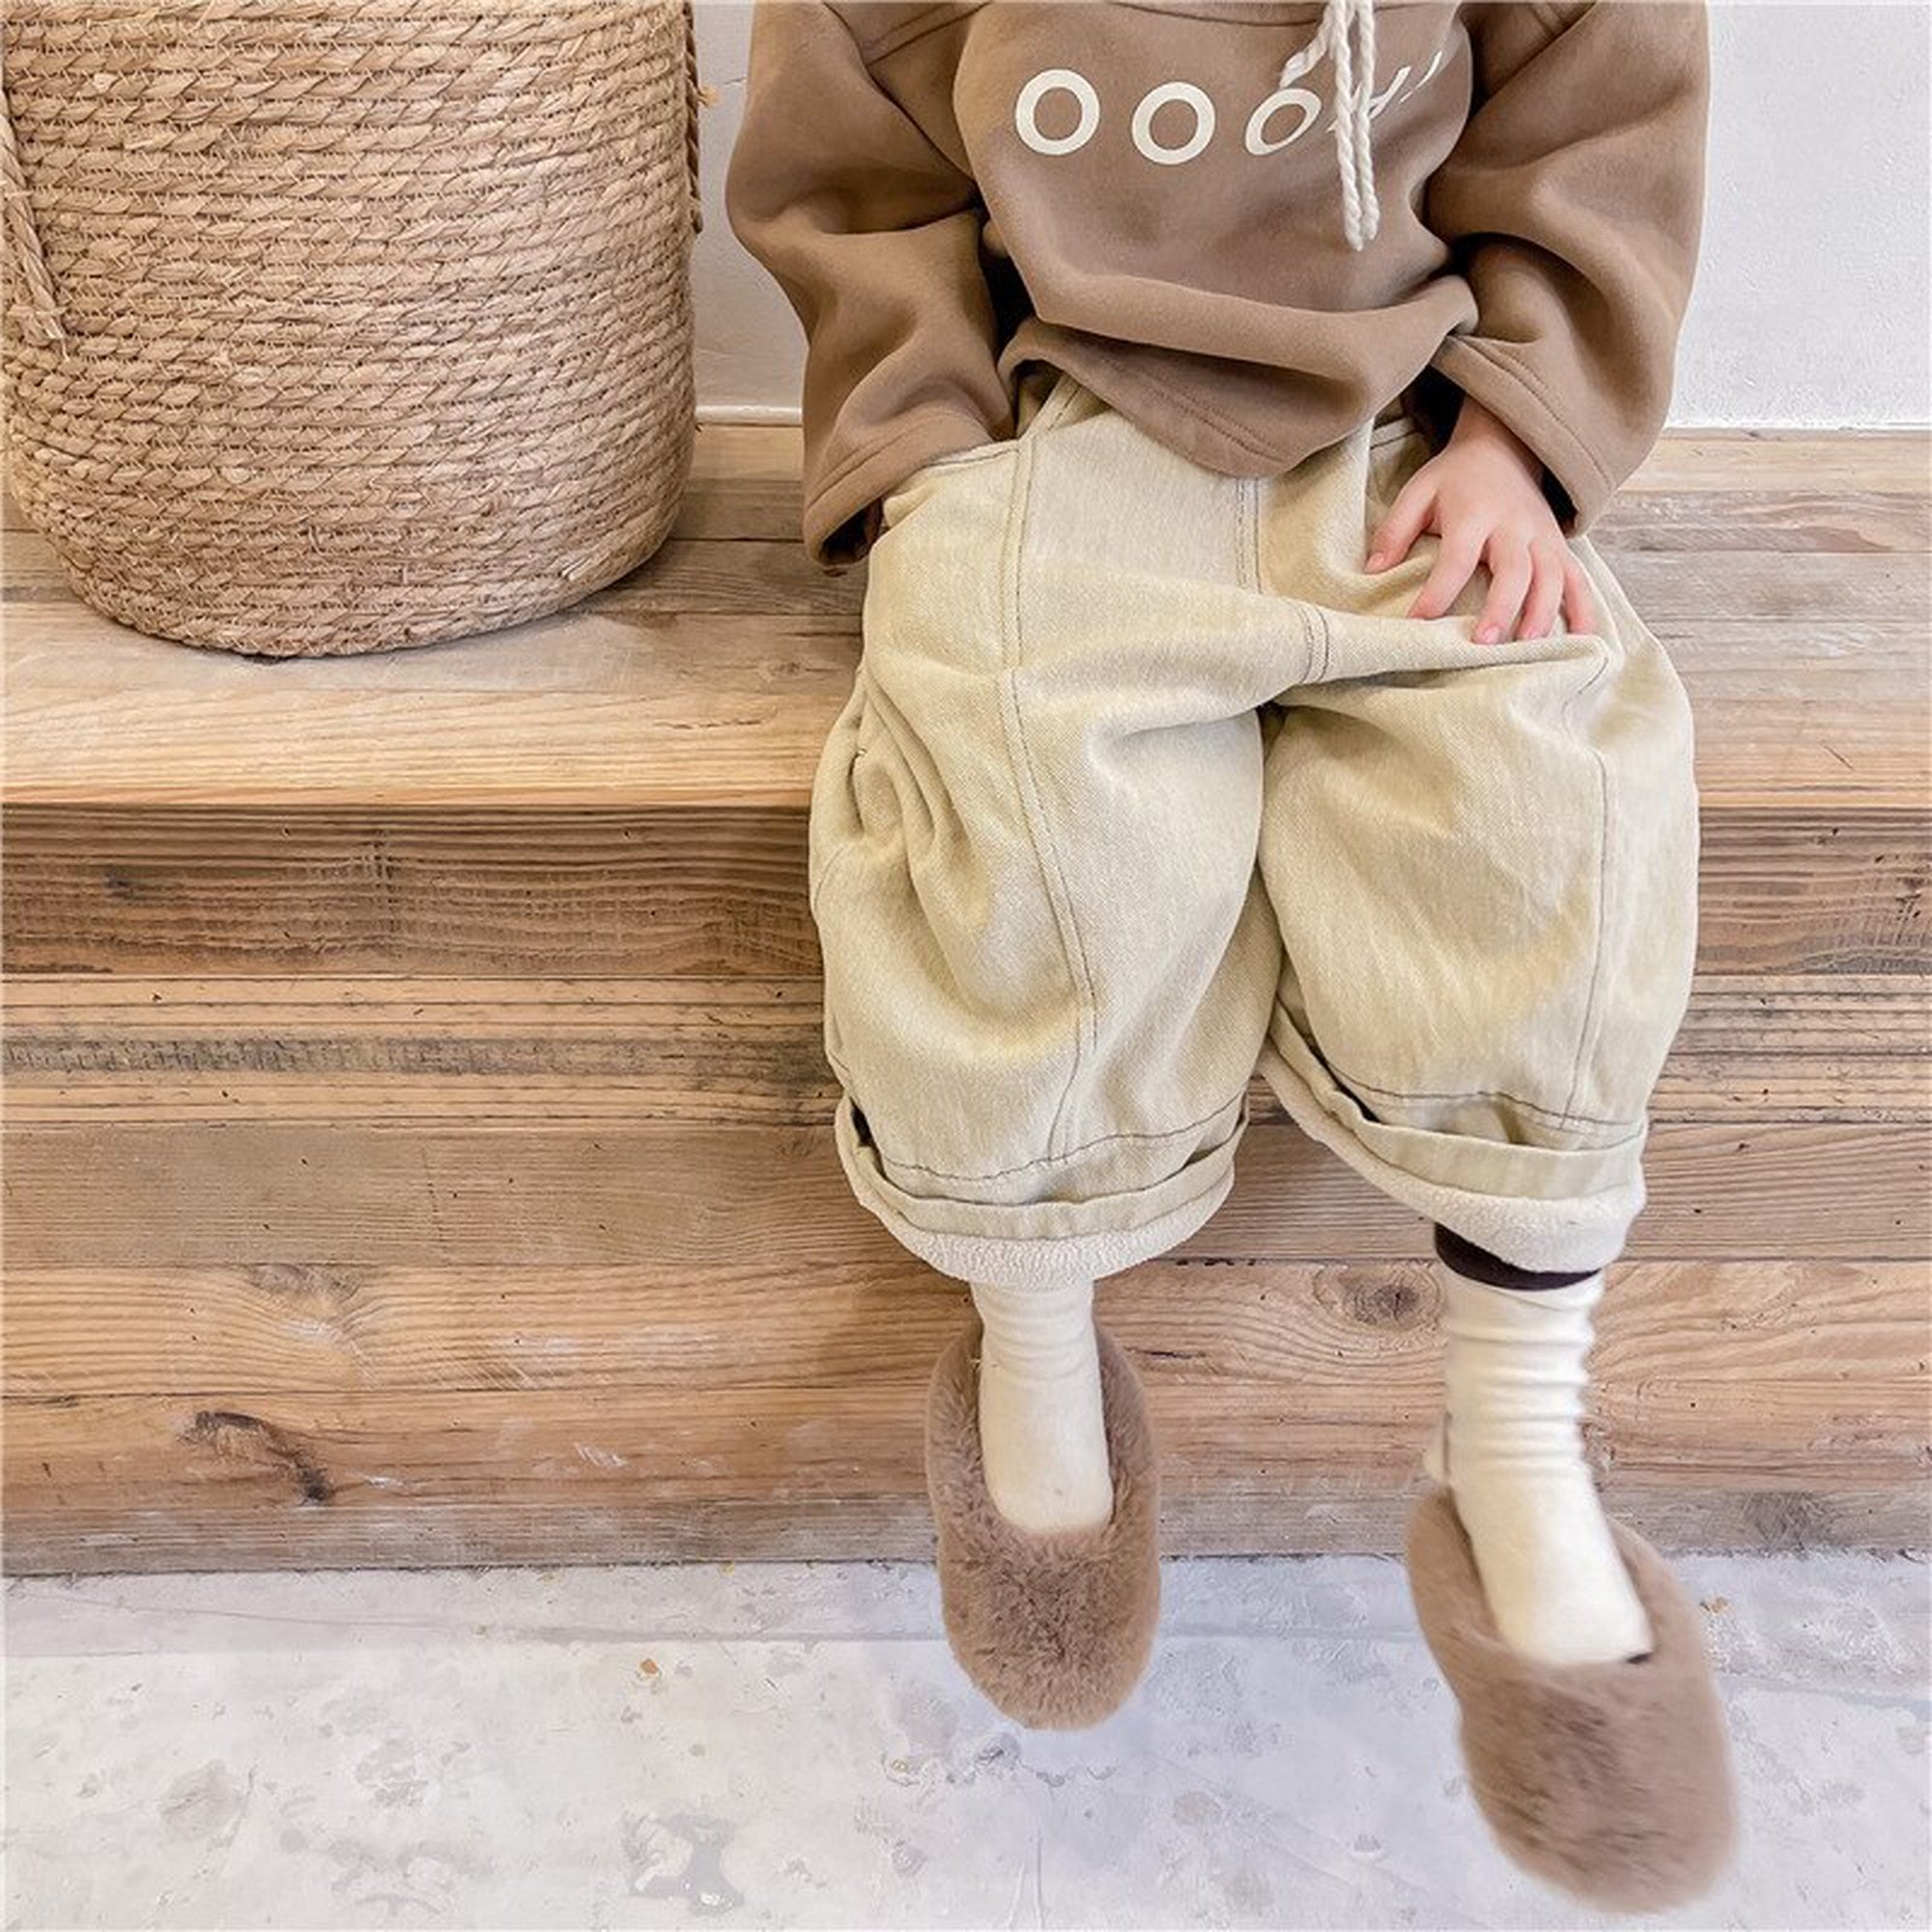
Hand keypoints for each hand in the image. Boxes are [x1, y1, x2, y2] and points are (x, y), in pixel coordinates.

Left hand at [1366, 399, 1598, 642]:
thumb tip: (1373, 570)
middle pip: (1514, 569)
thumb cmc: (1454, 479)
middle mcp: (1514, 526)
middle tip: (1486, 643)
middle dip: (1502, 606)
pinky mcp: (1560, 547)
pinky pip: (1579, 580)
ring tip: (1530, 649)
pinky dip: (1585, 610)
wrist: (1504, 448)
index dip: (1438, 590)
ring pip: (1552, 576)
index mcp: (1474, 513)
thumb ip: (1395, 529)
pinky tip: (1584, 641)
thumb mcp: (1418, 491)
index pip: (1457, 555)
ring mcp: (1542, 537)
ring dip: (1544, 613)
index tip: (1417, 622)